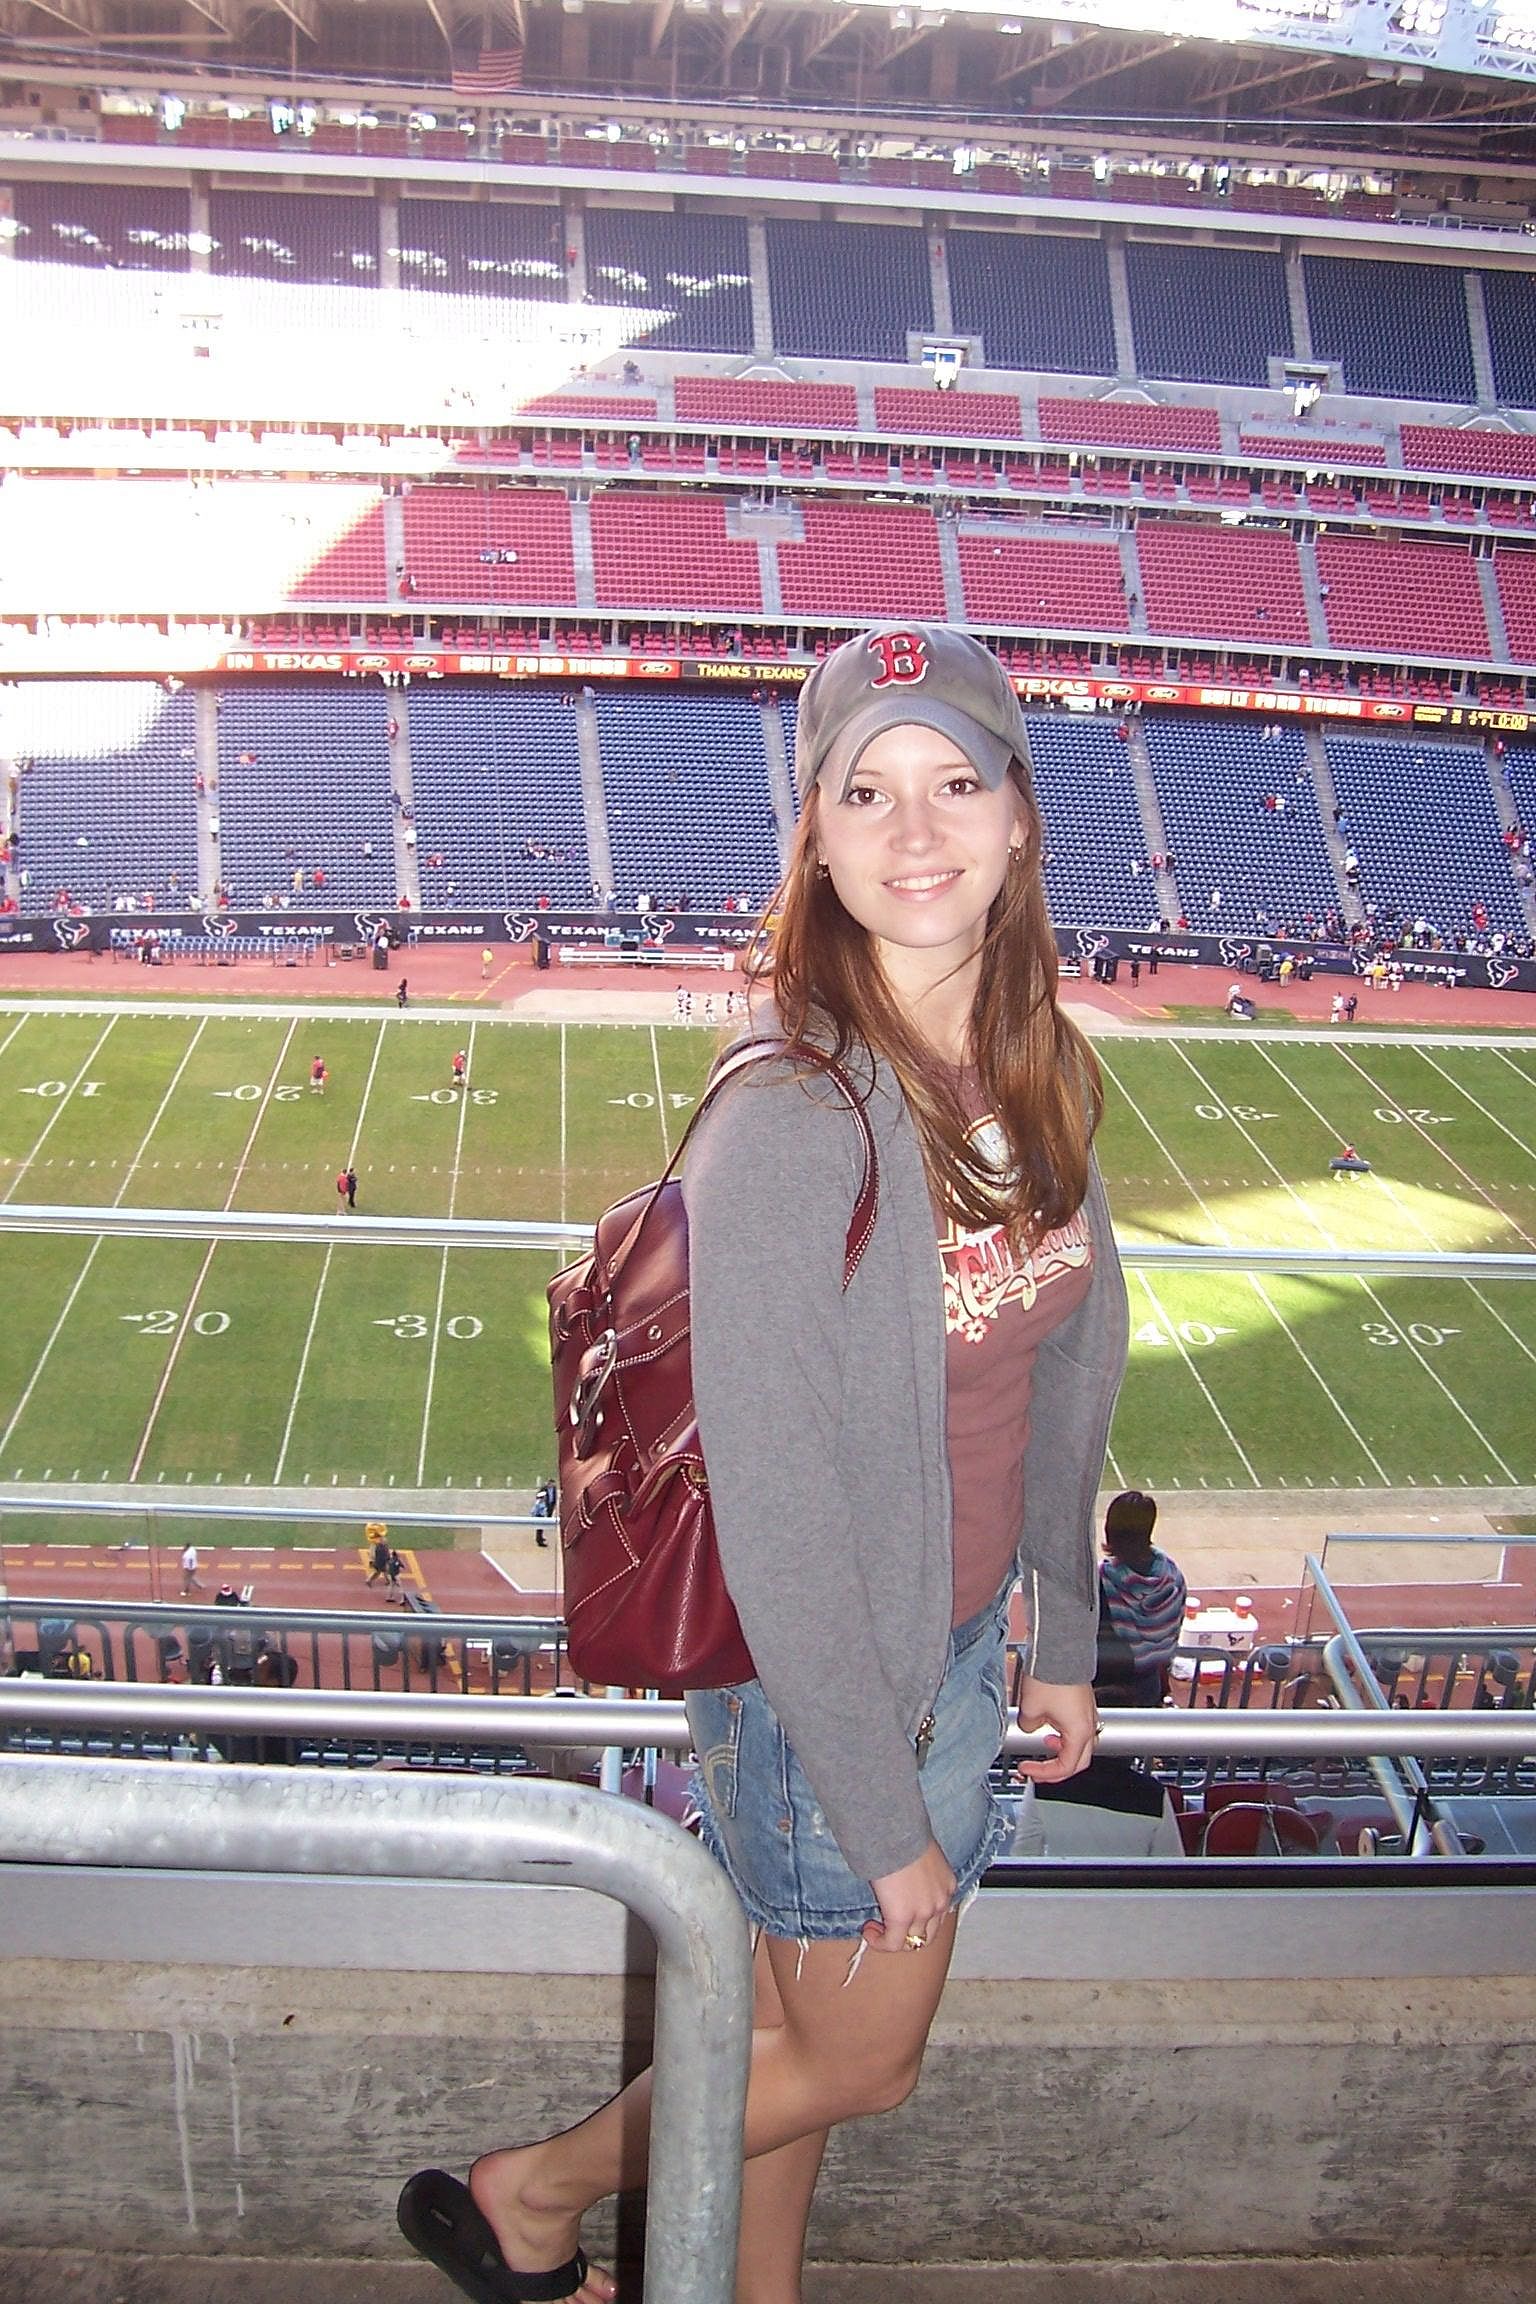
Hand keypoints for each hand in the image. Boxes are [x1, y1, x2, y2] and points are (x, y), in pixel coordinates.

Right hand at [863, 1841, 955, 1955]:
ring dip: (893, 1938)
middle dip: (909, 1934)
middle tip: (888, 1925)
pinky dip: (880, 1942)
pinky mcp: (902, 1917)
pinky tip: (869, 1931)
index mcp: (946, 1884)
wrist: (894, 1829)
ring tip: (875, 1927)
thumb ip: (916, 1873)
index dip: (919, 1918)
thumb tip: (902, 1879)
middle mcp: (941, 1901)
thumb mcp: (919, 1856)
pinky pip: (892, 1943)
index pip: (938, 1914)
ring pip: (912, 1942)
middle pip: (929, 1934)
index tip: (901, 1911)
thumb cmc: (902, 1833)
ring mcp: (924, 1912)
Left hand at [1013, 1676, 1097, 1784]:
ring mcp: (1088, 1714)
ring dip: (1062, 1749)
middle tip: (1039, 1770)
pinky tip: (1051, 1723)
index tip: (1027, 1769)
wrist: (1060, 1649)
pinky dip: (1064, 1733)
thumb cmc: (1051, 1675)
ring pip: (1080, 1744)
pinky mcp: (1084, 1703)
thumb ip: (1029, 1726)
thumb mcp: (1030, 1709)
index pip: (1065, 1767)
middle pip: (1078, 1761)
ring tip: (1045, 1742)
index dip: (1044, 1773)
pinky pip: (1077, 1727)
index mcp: (1079, 1732)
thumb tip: (1030, 1727)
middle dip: (1056, 1769)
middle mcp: (1088, 1725)